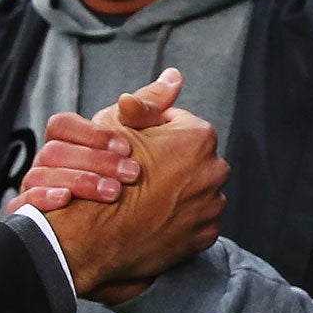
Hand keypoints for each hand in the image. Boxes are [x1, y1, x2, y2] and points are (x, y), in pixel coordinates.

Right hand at [8, 68, 181, 212]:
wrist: (98, 234)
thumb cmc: (116, 172)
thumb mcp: (132, 135)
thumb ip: (149, 107)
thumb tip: (174, 76)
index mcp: (63, 141)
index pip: (62, 125)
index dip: (93, 134)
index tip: (127, 146)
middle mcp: (44, 163)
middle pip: (54, 150)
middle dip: (96, 161)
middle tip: (132, 174)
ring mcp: (33, 189)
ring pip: (39, 175)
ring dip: (80, 182)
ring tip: (114, 194)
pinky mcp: (28, 218)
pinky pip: (24, 203)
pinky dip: (45, 198)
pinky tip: (67, 201)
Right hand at [43, 110, 228, 298]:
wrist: (96, 234)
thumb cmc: (103, 173)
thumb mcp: (118, 126)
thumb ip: (149, 101)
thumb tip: (173, 76)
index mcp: (199, 137)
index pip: (179, 125)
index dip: (152, 135)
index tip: (134, 149)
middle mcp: (216, 171)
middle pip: (191, 159)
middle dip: (170, 163)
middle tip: (138, 175)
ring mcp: (213, 207)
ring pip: (195, 190)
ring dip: (176, 192)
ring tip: (144, 199)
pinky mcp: (206, 236)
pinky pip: (195, 221)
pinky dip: (178, 219)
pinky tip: (154, 219)